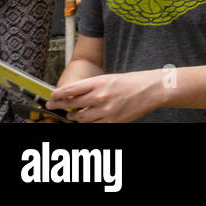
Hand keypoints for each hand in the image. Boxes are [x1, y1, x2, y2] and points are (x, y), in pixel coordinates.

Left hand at [47, 70, 162, 122]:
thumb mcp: (110, 79)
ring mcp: (106, 111)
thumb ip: (92, 87)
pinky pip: (93, 126)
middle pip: (71, 105)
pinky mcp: (112, 122)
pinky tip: (88, 120)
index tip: (51, 97)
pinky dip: (88, 124)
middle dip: (59, 106)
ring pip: (80, 119)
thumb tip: (73, 95)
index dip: (57, 95)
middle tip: (53, 106)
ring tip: (72, 115)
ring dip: (73, 117)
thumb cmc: (133, 82)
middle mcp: (100, 97)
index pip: (70, 90)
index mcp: (99, 83)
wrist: (153, 90)